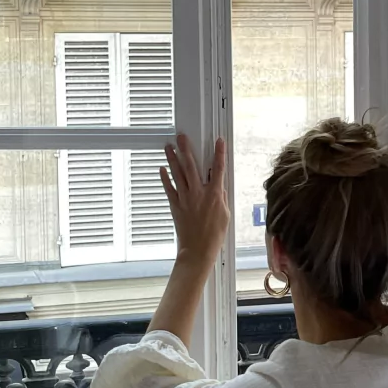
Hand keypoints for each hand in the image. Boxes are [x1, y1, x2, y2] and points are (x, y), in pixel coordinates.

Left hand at [161, 134, 229, 264]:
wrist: (198, 249)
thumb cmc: (213, 236)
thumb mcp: (225, 215)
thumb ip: (221, 198)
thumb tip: (219, 187)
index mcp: (214, 195)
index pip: (218, 169)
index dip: (219, 153)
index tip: (218, 142)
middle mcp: (198, 193)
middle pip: (191, 166)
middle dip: (186, 149)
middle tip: (182, 137)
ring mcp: (185, 198)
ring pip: (177, 174)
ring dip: (173, 159)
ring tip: (169, 147)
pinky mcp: (175, 205)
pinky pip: (169, 188)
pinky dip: (165, 178)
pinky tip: (162, 169)